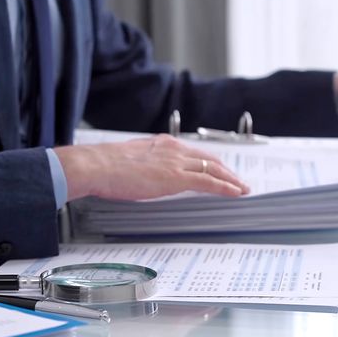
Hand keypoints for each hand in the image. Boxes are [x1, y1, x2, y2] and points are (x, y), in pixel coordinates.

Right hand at [54, 134, 249, 200]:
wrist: (95, 166)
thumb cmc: (104, 166)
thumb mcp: (129, 160)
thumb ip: (144, 165)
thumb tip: (145, 175)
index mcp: (162, 144)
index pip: (194, 153)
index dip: (211, 163)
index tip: (220, 171)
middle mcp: (173, 149)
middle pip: (210, 159)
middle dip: (227, 171)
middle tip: (238, 181)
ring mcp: (176, 162)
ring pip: (214, 169)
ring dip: (231, 180)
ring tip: (242, 189)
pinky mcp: (176, 177)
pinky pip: (209, 182)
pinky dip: (225, 187)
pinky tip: (235, 193)